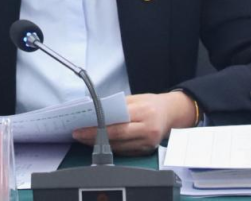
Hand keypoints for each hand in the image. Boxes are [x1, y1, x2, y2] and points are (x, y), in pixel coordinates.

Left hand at [72, 92, 196, 155]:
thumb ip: (117, 105)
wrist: (172, 113)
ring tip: (84, 138)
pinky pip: (125, 151)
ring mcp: (148, 143)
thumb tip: (96, 111)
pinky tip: (100, 143)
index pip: (116, 123)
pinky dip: (111, 147)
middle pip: (116, 137)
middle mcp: (147, 130)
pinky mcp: (147, 151)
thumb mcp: (136, 98)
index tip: (81, 128)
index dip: (97, 127)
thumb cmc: (152, 104)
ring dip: (100, 144)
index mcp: (144, 113)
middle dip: (94, 137)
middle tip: (78, 135)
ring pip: (119, 147)